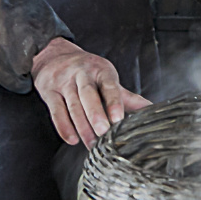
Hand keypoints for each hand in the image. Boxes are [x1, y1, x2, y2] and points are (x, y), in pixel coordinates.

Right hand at [31, 37, 150, 146]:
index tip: (118, 118)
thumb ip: (127, 97)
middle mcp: (82, 74)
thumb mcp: (107, 79)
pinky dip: (63, 127)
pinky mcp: (49, 92)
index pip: (108, 85)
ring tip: (92, 144)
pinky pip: (56, 111)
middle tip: (103, 132)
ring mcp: (64, 82)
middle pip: (88, 95)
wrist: (55, 55)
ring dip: (82, 126)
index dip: (113, 102)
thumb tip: (151, 109)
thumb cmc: (87, 71)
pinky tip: (72, 139)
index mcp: (101, 70)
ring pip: (73, 105)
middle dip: (96, 114)